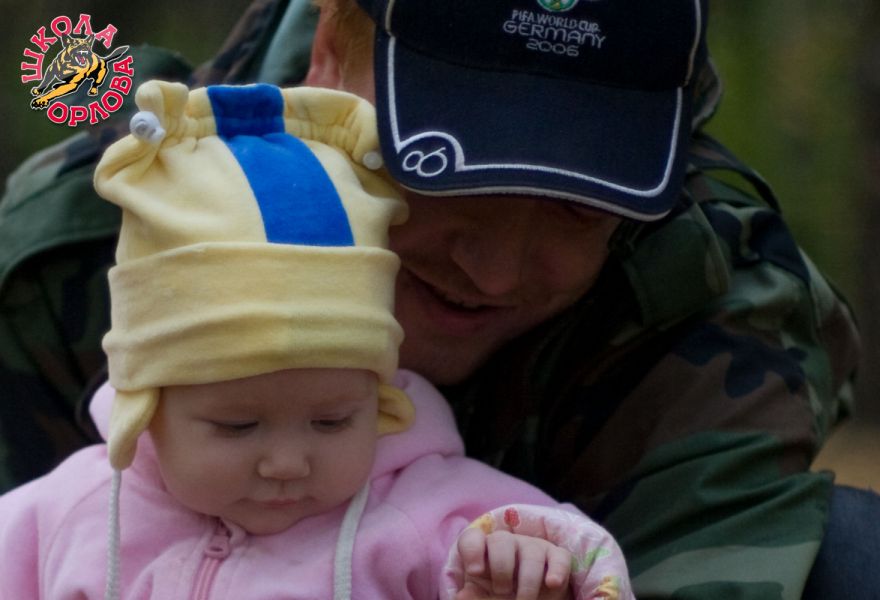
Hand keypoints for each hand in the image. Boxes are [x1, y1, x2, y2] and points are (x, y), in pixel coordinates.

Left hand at [454, 527, 571, 599]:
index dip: (472, 550)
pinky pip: (560, 557)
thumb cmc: (502, 596)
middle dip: (501, 568)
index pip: (472, 538)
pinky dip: (557, 570)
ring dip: (527, 581)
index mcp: (484, 551)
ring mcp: (533, 547)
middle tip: (502, 591)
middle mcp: (508, 544)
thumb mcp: (486, 597)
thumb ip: (475, 596)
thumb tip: (463, 596)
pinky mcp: (556, 557)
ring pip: (531, 551)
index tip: (475, 572)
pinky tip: (552, 584)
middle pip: (500, 540)